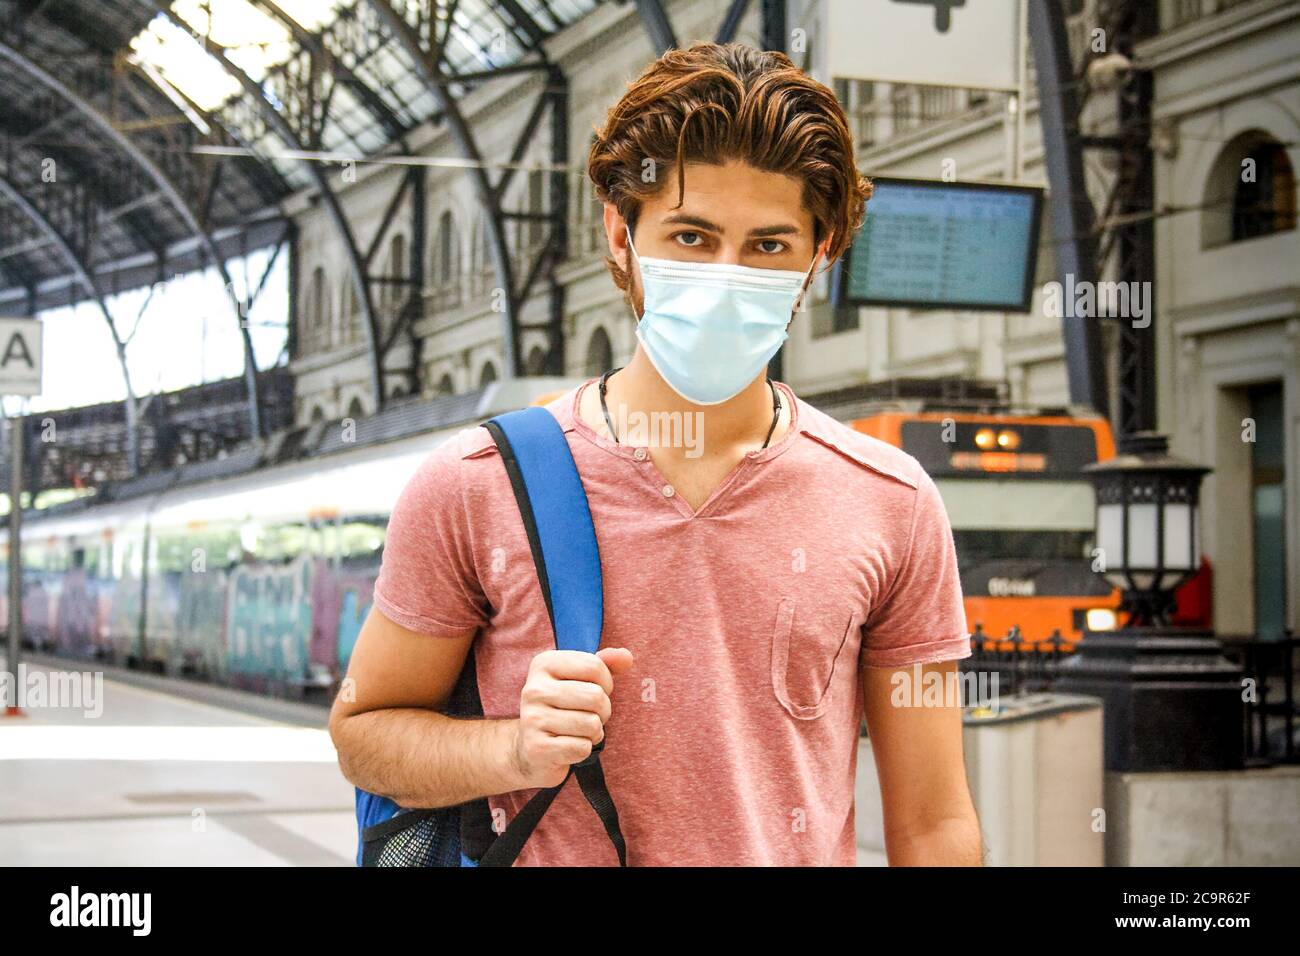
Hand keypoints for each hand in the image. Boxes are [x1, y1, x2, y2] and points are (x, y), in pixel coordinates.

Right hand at [508, 647, 633, 788]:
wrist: (530, 748)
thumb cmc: (563, 708)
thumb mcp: (580, 680)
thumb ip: (605, 664)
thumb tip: (626, 657)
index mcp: (543, 664)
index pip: (595, 666)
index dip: (606, 683)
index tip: (594, 691)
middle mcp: (534, 689)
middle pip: (596, 696)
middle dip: (603, 710)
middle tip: (589, 715)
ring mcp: (532, 719)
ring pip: (591, 724)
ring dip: (594, 732)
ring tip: (579, 731)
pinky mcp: (536, 748)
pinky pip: (582, 748)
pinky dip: (583, 750)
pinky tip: (569, 746)